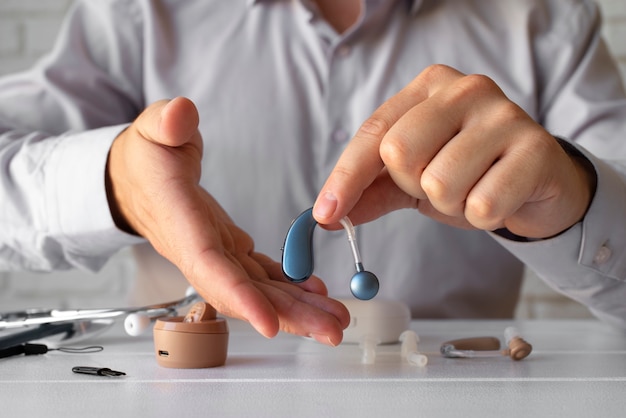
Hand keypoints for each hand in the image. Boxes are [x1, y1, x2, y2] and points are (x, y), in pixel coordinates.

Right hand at [106, 97, 348, 344]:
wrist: (136, 180)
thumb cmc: (144, 157)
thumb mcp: (150, 131)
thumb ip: (164, 125)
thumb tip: (180, 114)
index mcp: (181, 223)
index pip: (209, 266)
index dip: (239, 297)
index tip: (269, 324)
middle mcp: (200, 250)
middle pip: (245, 292)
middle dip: (287, 315)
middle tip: (332, 331)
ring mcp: (217, 254)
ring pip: (258, 290)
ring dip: (298, 309)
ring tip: (337, 319)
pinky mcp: (230, 249)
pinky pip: (261, 275)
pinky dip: (289, 287)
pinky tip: (318, 293)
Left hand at [313, 65, 595, 238]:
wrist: (537, 184)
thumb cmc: (470, 174)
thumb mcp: (413, 179)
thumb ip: (371, 191)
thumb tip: (328, 215)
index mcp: (428, 87)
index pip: (373, 133)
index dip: (345, 178)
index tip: (325, 215)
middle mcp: (465, 89)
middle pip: (400, 152)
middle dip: (413, 185)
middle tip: (440, 184)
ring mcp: (504, 114)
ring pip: (440, 183)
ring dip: (451, 204)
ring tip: (474, 189)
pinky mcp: (535, 147)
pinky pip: (482, 204)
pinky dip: (483, 216)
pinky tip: (500, 197)